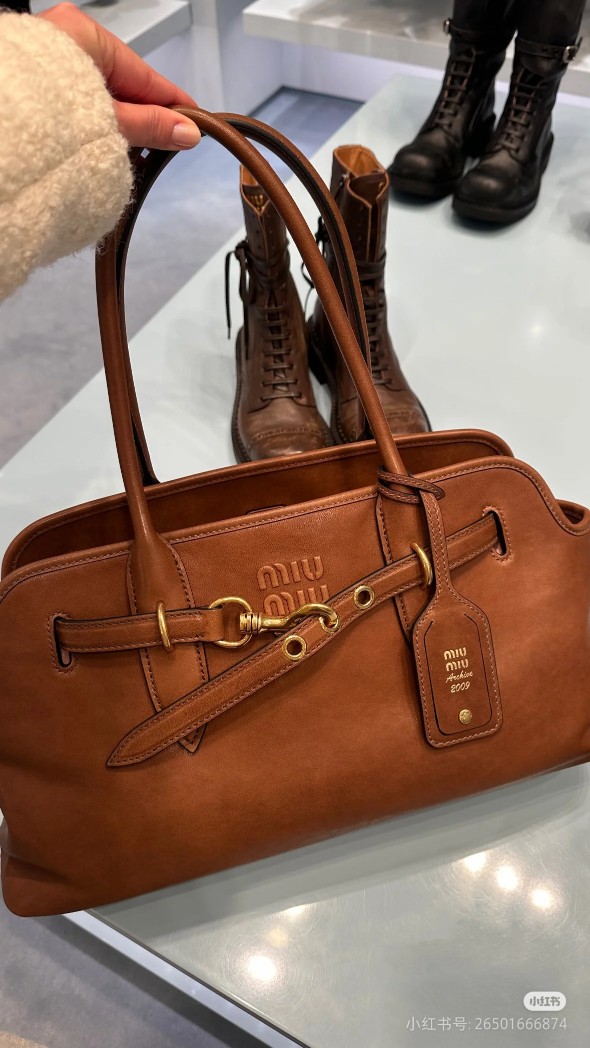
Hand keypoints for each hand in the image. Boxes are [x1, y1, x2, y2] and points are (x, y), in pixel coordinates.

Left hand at [38, 2, 199, 149]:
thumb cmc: (41, 113)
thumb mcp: (111, 121)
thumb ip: (150, 125)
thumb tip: (186, 131)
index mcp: (83, 35)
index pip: (143, 73)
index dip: (172, 101)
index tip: (194, 121)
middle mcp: (60, 42)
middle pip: (118, 84)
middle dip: (142, 117)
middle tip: (165, 147)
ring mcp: (43, 66)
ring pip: (94, 97)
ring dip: (115, 125)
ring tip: (131, 155)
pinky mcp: (31, 92)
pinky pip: (71, 106)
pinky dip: (88, 126)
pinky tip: (98, 149)